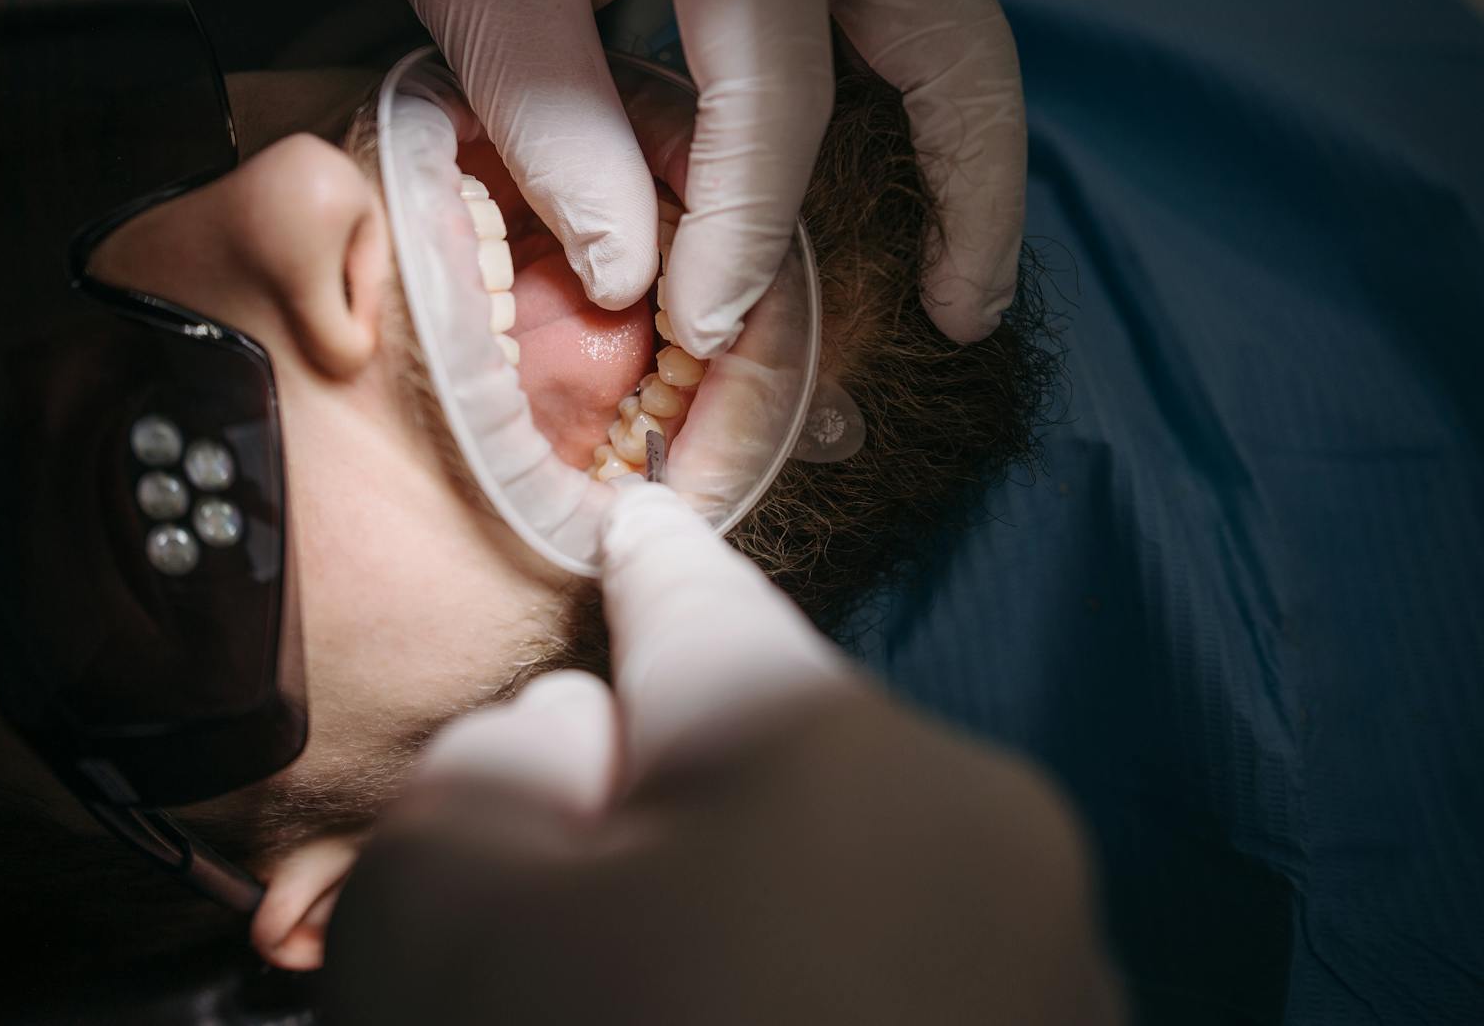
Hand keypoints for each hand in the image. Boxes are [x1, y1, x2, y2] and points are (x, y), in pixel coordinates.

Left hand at [260, 0, 1025, 351]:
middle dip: (974, 185)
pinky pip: (900, 14)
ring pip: (952, 21)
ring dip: (965, 154)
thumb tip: (630, 271)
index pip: (778, 74)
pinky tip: (883, 200)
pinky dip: (908, 114)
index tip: (706, 320)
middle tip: (957, 314)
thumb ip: (549, 113)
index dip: (749, 217)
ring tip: (952, 283)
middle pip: (953, 32)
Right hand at [318, 484, 1123, 1025]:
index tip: (627, 522)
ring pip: (832, 882)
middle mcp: (980, 832)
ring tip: (625, 987)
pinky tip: (723, 1017)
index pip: (700, 601)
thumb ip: (481, 780)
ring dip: (719, 913)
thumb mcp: (450, 919)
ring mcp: (1047, 970)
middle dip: (650, 794)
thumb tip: (570, 748)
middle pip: (765, 758)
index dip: (636, 560)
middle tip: (542, 892)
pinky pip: (892, 979)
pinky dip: (798, 988)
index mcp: (840, 744)